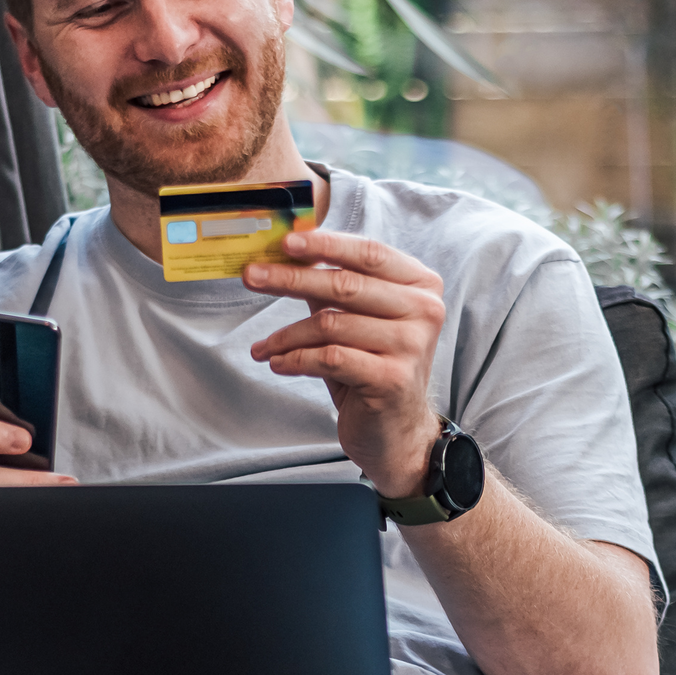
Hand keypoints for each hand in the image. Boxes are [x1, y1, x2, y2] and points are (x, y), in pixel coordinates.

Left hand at [242, 228, 447, 496]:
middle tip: (251, 276)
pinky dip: (295, 359)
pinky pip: (329, 358)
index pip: (369, 253)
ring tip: (263, 346)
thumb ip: (335, 286)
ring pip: (331, 324)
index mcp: (421, 285)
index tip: (284, 242)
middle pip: (345, 285)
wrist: (396, 431)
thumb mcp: (358, 320)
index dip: (325, 244)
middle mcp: (424, 311)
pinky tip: (278, 363)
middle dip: (290, 279)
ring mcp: (411, 345)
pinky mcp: (391, 378)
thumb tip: (288, 253)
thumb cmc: (372, 367)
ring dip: (286, 335)